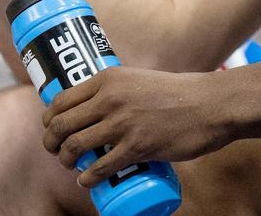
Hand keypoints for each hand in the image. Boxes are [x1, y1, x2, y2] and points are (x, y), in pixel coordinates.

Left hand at [42, 66, 231, 186]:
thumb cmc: (177, 94)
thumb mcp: (139, 80)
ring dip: (65, 161)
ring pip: (74, 147)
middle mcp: (110, 98)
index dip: (50, 119)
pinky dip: (87, 179)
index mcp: (109, 78)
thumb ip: (118, 91)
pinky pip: (100, 168)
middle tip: (58, 151)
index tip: (52, 129)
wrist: (210, 104)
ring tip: (71, 165)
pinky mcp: (137, 147)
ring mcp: (123, 123)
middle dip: (52, 142)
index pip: (62, 99)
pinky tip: (87, 182)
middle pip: (62, 124)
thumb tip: (97, 109)